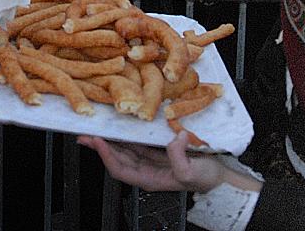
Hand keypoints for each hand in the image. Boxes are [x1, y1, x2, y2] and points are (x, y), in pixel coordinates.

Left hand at [78, 132, 226, 193]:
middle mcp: (146, 169)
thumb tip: (174, 138)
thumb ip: (179, 158)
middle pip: (117, 158)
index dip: (107, 156)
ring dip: (110, 139)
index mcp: (149, 179)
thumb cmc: (206, 178)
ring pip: (124, 149)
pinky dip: (126, 134)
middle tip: (85, 134)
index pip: (120, 169)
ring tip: (96, 128)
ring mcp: (151, 159)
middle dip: (100, 146)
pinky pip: (137, 141)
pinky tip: (120, 125)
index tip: (98, 142)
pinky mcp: (158, 149)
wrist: (219, 177)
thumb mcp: (192, 172)